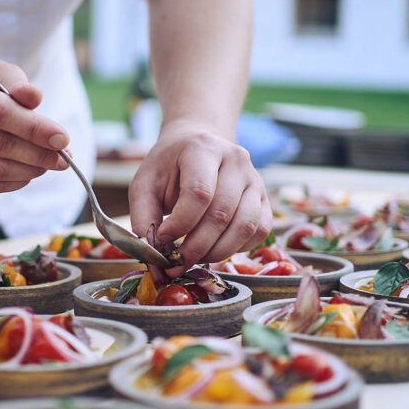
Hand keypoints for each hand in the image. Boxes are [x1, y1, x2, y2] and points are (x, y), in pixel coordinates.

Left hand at [129, 120, 272, 280]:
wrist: (196, 146)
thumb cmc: (168, 167)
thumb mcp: (145, 184)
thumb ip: (143, 218)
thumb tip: (152, 258)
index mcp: (203, 149)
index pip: (199, 193)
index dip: (180, 224)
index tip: (163, 239)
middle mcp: (236, 160)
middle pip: (222, 213)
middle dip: (196, 247)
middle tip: (177, 262)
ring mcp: (255, 179)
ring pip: (246, 226)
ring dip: (218, 252)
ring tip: (194, 258)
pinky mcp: (265, 199)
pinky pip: (260, 231)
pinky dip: (238, 248)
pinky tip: (215, 248)